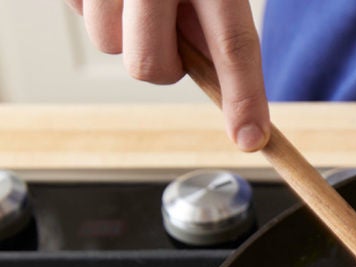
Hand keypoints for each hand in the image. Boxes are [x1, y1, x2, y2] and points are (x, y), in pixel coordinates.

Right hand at [65, 0, 269, 151]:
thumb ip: (219, 17)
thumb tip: (220, 78)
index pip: (233, 43)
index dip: (244, 96)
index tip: (251, 138)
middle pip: (152, 66)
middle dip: (162, 60)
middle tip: (170, 25)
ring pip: (108, 45)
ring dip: (126, 30)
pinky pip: (80, 12)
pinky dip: (97, 3)